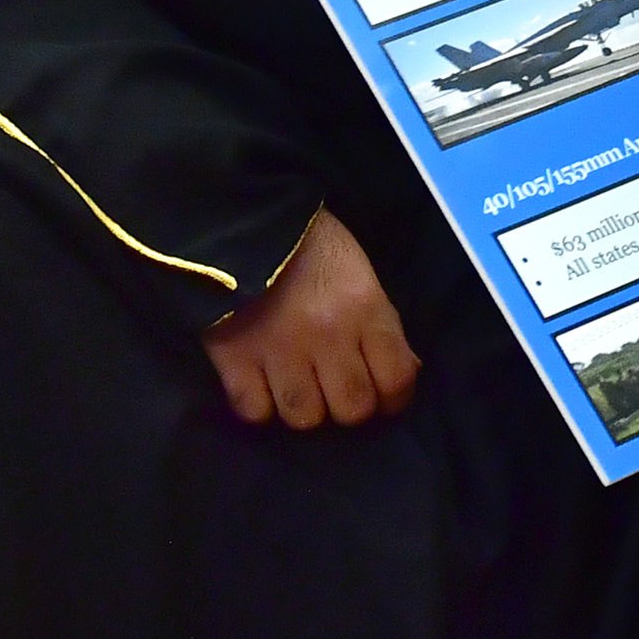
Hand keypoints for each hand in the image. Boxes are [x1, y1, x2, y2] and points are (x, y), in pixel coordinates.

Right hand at [202, 210, 419, 430]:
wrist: (243, 220)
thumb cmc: (313, 245)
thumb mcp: (362, 274)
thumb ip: (381, 324)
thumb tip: (405, 372)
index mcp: (365, 309)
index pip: (396, 379)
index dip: (396, 399)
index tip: (386, 399)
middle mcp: (327, 336)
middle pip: (352, 409)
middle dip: (351, 407)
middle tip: (339, 393)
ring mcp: (279, 351)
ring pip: (304, 417)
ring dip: (306, 409)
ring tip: (301, 390)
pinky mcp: (234, 358)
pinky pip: (254, 411)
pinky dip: (261, 406)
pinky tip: (264, 388)